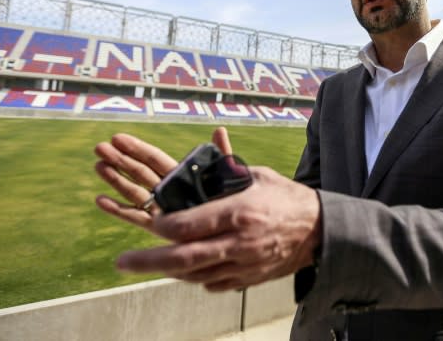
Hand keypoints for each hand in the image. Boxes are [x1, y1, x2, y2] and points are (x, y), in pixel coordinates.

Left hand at [94, 127, 321, 290]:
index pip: (188, 225)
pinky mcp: (248, 279)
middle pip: (184, 257)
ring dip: (168, 271)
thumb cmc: (286, 197)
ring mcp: (244, 264)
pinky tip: (184, 268)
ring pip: (194, 275)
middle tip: (122, 262)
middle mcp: (239, 242)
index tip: (152, 221)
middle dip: (148, 261)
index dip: (162, 226)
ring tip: (149, 263)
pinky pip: (212, 283)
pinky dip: (195, 277)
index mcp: (239, 212)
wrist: (319, 230)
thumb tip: (196, 160)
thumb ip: (224, 171)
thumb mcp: (257, 175)